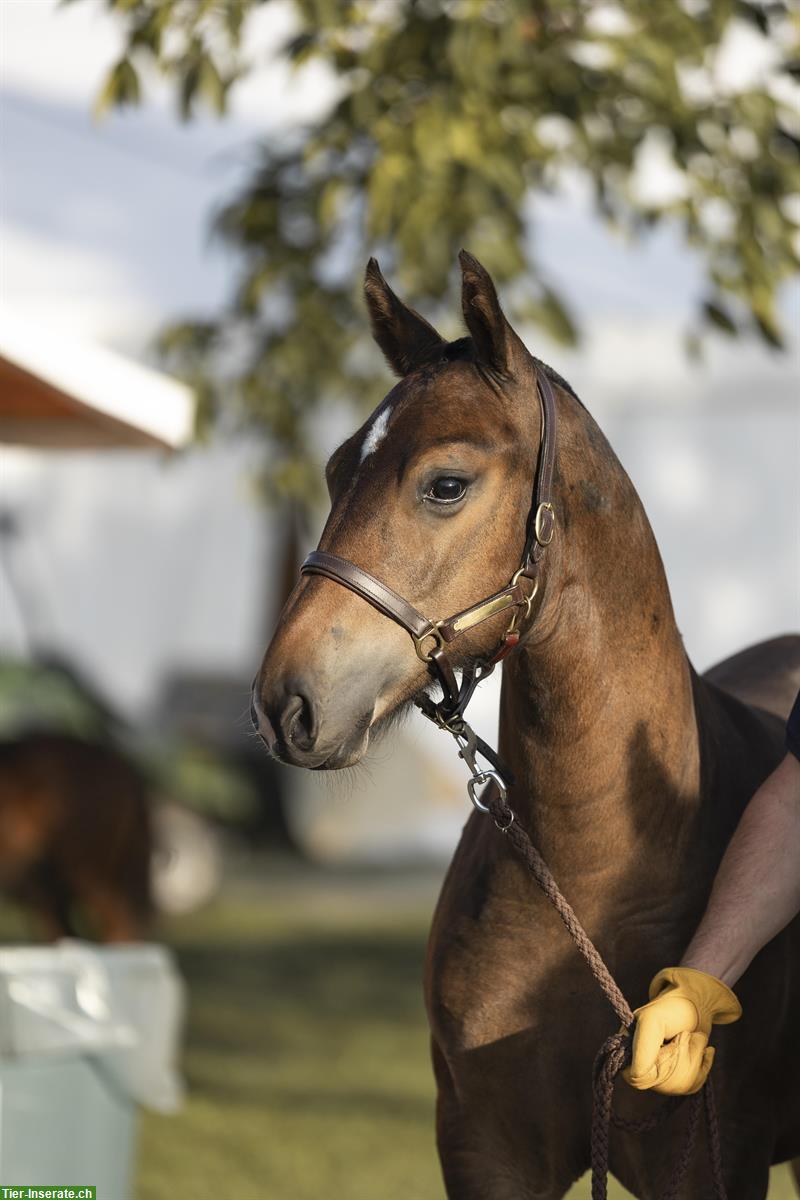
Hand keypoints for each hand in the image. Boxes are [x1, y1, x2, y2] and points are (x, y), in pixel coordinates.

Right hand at [624, 966, 741, 1094]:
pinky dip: (703, 1067)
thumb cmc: (674, 1008)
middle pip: (663, 1083)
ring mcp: (659, 1072)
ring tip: (693, 1038)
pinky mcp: (677, 1078)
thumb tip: (636, 1078)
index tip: (673, 1041)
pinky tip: (704, 1051)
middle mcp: (640, 1062)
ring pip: (679, 1086)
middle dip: (682, 1058)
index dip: (661, 1063)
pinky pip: (691, 1086)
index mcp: (628, 1047)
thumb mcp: (653, 1020)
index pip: (640, 1076)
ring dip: (695, 1060)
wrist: (697, 1003)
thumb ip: (642, 1047)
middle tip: (685, 1035)